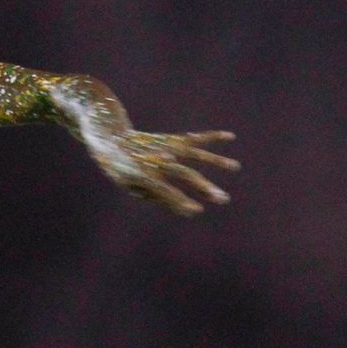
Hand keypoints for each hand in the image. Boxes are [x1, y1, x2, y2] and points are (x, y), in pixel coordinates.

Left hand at [91, 129, 238, 216]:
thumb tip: (184, 208)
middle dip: (205, 187)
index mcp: (143, 174)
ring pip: (194, 154)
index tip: (197, 210)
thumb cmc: (120, 168)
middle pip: (185, 174)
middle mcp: (157, 159)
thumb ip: (156, 196)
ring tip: (235, 167)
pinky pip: (194, 138)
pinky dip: (211, 137)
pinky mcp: (171, 139)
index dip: (181, 201)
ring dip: (216, 161)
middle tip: (223, 198)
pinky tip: (230, 137)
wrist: (111, 138)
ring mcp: (166, 147)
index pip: (166, 191)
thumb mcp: (131, 186)